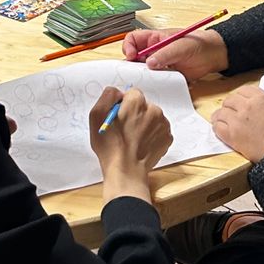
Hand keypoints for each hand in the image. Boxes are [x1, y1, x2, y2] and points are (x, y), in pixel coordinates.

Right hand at [90, 85, 172, 202]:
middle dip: (135, 114)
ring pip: (152, 118)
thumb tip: (118, 92)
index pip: (132, 94)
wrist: (126, 170)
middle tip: (125, 130)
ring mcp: (163, 124)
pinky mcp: (167, 138)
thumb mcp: (96, 116)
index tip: (118, 118)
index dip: (123, 105)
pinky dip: (152, 135)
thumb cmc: (109, 145)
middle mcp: (154, 109)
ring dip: (144, 124)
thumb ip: (107, 96)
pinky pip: (159, 130)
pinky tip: (142, 144)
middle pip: (144, 105)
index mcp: (136, 102)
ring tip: (133, 139)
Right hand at [122, 27, 227, 80]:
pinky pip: (155, 80)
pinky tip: (157, 86)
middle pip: (134, 58)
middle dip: (132, 66)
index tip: (130, 56)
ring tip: (145, 82)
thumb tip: (150, 63)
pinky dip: (154, 84)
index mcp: (154, 39)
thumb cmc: (198, 43)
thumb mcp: (180, 46)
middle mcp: (154, 51)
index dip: (128, 47)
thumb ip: (165, 54)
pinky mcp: (166, 75)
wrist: (213, 56)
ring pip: (143, 71)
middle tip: (134, 74)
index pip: (133, 40)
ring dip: (143, 77)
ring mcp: (160, 64)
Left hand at [212, 83, 263, 164]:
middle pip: (230, 100)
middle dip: (231, 105)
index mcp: (260, 97)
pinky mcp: (232, 136)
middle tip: (233, 111)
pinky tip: (220, 128)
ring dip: (222, 115)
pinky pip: (217, 127)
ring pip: (221, 112)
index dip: (242, 96)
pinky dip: (217, 126)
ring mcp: (238, 121)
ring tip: (224, 120)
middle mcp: (247, 106)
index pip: (243, 90)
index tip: (242, 101)